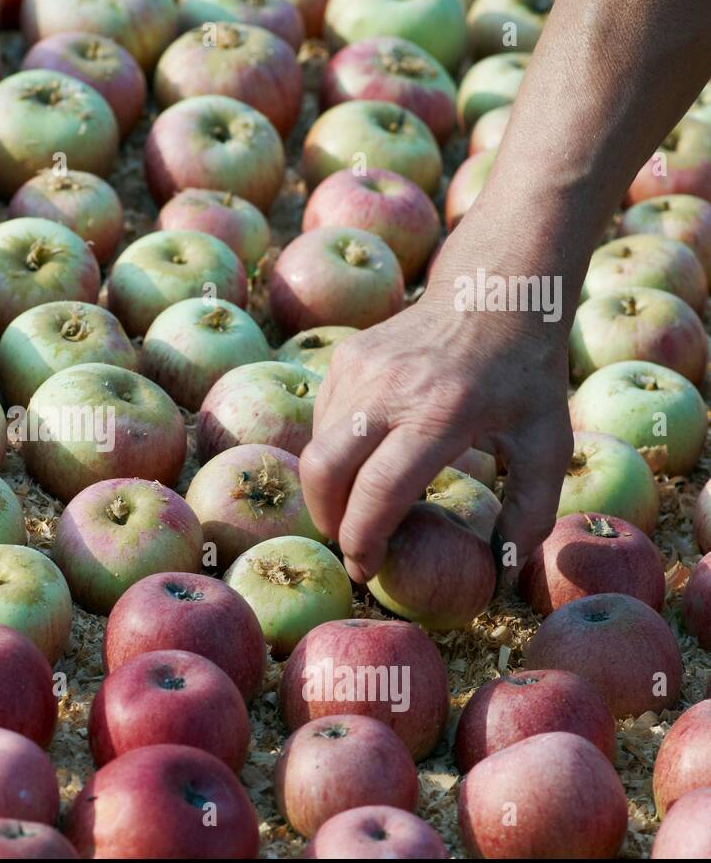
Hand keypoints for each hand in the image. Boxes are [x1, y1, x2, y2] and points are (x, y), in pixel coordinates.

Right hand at [298, 246, 574, 584]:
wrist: (496, 289)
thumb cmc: (526, 374)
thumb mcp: (547, 443)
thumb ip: (531, 513)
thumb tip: (501, 573)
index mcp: (441, 415)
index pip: (379, 492)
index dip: (364, 541)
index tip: (369, 569)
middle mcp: (390, 390)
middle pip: (324, 472)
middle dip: (328, 520)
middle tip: (350, 544)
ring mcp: (360, 369)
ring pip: (316, 448)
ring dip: (328, 490)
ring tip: (358, 507)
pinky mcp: (345, 358)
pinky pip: (323, 421)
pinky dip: (334, 453)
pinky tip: (363, 461)